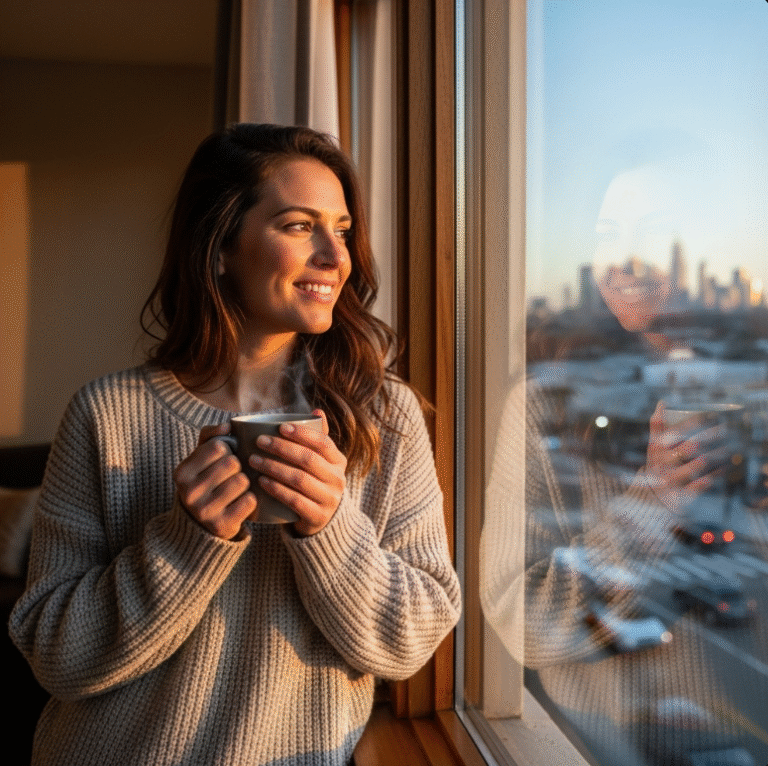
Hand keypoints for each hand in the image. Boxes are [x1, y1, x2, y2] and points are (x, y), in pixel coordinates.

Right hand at [173, 423, 256, 539]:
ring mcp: (204, 511)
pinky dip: (250, 499)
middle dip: (238, 466)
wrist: (201, 523)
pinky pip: (250, 500)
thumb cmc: (206, 481)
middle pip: (232, 463)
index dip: (228, 450)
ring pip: (242, 481)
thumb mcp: (201, 457)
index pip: (218, 447)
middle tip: (231, 475)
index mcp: (182, 472)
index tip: (223, 459)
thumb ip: (211, 435)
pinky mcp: (222, 525)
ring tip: (236, 489)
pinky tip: (240, 502)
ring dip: (245, 482)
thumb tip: (227, 426)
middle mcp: (189, 492)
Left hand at [250, 409, 346, 535]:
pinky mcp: (318, 516)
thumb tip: (316, 411)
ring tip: (254, 460)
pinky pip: (294, 500)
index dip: (302, 434)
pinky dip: (276, 489)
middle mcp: (338, 479)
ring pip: (299, 479)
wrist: (322, 519)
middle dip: (282, 448)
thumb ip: (318, 437)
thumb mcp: (321, 461)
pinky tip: (261, 481)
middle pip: (308, 459)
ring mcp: (329, 499)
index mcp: (338, 461)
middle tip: (260, 441)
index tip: (280, 427)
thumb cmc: (315, 482)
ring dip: (274, 467)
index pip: (323, 442)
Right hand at [645, 402, 724, 512]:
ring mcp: (672, 479)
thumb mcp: (653, 447)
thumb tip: (662, 403)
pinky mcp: (681, 494)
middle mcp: (663, 463)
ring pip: (698, 464)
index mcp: (656, 449)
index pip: (675, 432)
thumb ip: (657, 426)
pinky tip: (724, 467)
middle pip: (689, 446)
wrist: (650, 497)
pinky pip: (701, 483)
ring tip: (728, 448)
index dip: (693, 423)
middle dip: (709, 437)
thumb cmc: (657, 465)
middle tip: (724, 429)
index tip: (710, 416)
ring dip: (716, 455)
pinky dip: (715, 474)